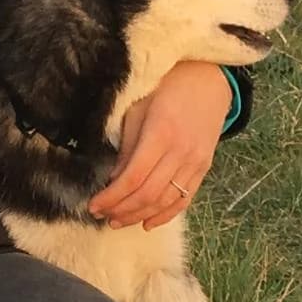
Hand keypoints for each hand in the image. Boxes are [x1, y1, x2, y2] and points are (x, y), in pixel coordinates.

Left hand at [88, 62, 231, 230]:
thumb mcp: (138, 110)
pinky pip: (185, 198)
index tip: (93, 205)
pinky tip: (148, 223)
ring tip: (118, 221)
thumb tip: (113, 180)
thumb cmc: (166, 89)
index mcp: (160, 134)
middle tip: (101, 216)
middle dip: (121, 210)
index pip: (132, 178)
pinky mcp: (204, 167)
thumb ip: (127, 146)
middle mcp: (181, 152)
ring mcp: (196, 162)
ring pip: (166, 201)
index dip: (111, 197)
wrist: (208, 79)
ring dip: (140, 215)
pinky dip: (166, 214)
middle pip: (148, 194)